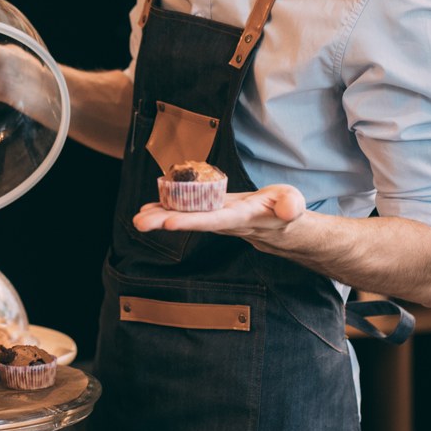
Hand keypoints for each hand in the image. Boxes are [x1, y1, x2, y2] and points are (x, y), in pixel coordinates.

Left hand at [133, 183, 306, 238]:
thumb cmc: (286, 210)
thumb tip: (289, 209)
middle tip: (140, 222)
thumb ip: (291, 204)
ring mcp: (216, 218)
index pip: (215, 220)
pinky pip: (187, 211)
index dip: (193, 220)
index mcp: (242, 218)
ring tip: (138, 218)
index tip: (170, 222)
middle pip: (192, 221)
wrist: (281, 226)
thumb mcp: (293, 203)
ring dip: (160, 218)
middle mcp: (224, 221)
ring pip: (185, 217)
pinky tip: (148, 208)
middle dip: (165, 222)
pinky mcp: (212, 212)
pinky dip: (167, 209)